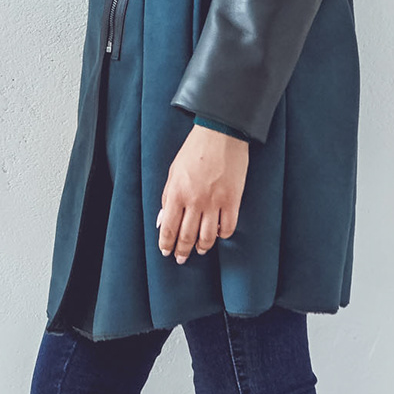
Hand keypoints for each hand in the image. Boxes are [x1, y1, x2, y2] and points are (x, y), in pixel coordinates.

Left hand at [156, 124, 249, 263]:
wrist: (221, 134)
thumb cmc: (194, 150)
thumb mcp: (173, 172)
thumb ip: (167, 197)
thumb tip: (160, 220)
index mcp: (177, 193)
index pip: (168, 228)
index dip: (166, 244)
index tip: (166, 252)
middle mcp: (195, 201)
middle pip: (187, 236)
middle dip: (182, 251)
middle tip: (181, 259)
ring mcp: (215, 202)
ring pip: (207, 236)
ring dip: (202, 247)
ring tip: (200, 250)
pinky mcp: (233, 200)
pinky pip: (228, 227)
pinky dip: (222, 235)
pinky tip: (219, 235)